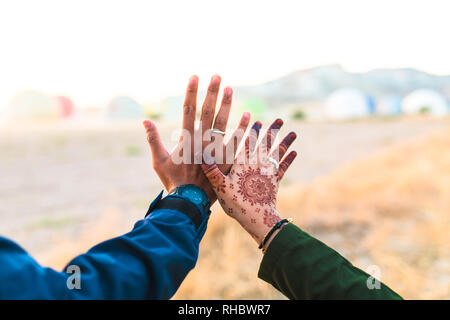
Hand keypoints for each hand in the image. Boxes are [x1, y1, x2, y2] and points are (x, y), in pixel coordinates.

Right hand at [143, 75, 249, 202]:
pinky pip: (236, 141)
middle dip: (211, 92)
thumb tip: (144, 120)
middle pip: (207, 112)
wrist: (189, 202)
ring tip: (230, 88)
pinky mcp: (225, 160)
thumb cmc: (172, 182)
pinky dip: (242, 128)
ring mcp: (214, 150)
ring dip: (226, 104)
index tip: (194, 76)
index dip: (191, 92)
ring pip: (222, 123)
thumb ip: (153, 139)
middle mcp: (201, 141)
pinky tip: (248, 115)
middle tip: (216, 75)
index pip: (188, 110)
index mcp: (185, 139)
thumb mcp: (159, 161)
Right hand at [200, 119, 296, 245]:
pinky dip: (288, 159)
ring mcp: (268, 172)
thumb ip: (211, 169)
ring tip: (293, 133)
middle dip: (272, 131)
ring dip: (285, 142)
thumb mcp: (219, 186)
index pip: (248, 143)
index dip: (253, 130)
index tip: (258, 120)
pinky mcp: (275, 182)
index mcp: (243, 163)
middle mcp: (257, 164)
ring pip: (277, 153)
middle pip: (266, 144)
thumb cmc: (236, 202)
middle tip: (279, 119)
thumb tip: (200, 153)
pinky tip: (294, 152)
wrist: (257, 217)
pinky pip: (283, 167)